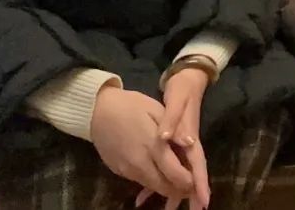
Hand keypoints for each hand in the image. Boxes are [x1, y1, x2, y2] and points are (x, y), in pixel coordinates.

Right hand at [90, 85, 192, 203]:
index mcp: (153, 146)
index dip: (189, 182)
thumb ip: (173, 129)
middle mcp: (140, 163)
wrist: (96, 110)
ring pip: (152, 186)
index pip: (175, 174)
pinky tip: (158, 173)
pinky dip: (151, 181)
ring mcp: (128, 170)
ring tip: (177, 181)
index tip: (198, 182)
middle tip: (189, 185)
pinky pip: (139, 181)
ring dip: (166, 187)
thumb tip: (190, 144)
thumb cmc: (130, 106)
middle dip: (179, 189)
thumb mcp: (156, 109)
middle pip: (164, 186)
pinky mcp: (119, 171)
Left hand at [160, 68, 209, 209]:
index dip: (200, 183)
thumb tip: (173, 139)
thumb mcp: (177, 102)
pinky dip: (157, 180)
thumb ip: (173, 121)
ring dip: (173, 190)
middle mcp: (188, 144)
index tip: (204, 201)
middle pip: (190, 173)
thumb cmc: (182, 91)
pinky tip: (144, 194)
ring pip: (178, 173)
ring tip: (168, 209)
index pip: (197, 164)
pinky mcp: (172, 144)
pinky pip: (166, 166)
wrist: (185, 79)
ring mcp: (181, 145)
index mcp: (190, 137)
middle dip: (190, 194)